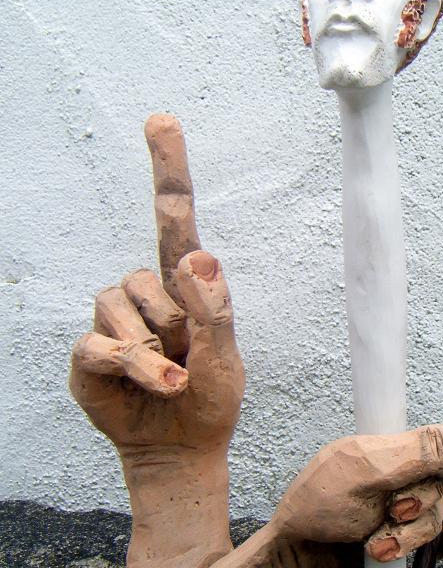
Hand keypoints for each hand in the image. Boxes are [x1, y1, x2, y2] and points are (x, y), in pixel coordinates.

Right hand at [70, 114, 244, 455]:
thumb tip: (198, 255)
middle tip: (188, 357)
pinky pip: (101, 343)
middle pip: (149, 277)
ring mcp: (115, 322)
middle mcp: (146, 293)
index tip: (161, 118)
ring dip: (155, 351)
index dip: (168, 169)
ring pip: (121, 308)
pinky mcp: (91, 353)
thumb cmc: (209, 398)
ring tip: (173, 378)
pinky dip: (133, 368)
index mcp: (184, 285)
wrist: (181, 448)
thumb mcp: (226, 358)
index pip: (175, 219)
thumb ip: (214, 310)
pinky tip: (155, 385)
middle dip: (175, 323)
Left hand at [274, 423, 442, 567]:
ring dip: (412, 542)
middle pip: (440, 494)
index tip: (423, 481)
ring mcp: (403, 517)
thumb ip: (423, 454)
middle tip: (388, 514)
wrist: (291, 554)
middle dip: (416, 513)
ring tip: (378, 549)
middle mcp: (403, 482)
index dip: (441, 467)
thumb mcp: (368, 470)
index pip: (441, 452)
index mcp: (394, 451)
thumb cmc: (317, 503)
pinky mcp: (402, 550)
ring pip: (438, 528)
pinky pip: (438, 556)